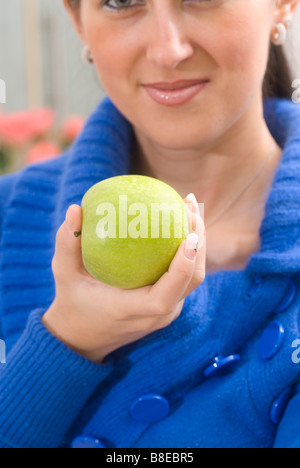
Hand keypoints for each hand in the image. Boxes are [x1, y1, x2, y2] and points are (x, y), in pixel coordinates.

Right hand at [42, 194, 205, 362]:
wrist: (83, 335)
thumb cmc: (72, 300)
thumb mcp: (63, 272)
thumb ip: (66, 242)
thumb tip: (75, 209)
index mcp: (130, 310)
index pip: (165, 295)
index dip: (182, 268)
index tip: (189, 237)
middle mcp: (154, 315)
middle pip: (191, 281)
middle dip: (198, 243)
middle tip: (189, 206)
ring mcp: (164, 313)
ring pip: (193, 280)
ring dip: (198, 246)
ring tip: (190, 210)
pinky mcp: (167, 308)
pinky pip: (185, 279)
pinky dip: (188, 254)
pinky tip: (180, 227)